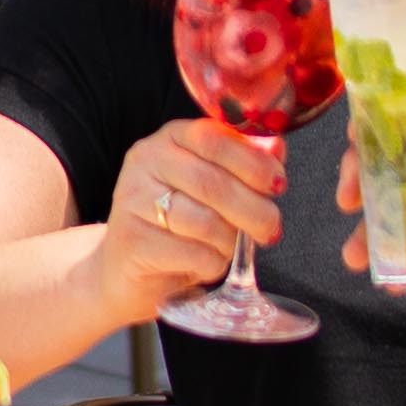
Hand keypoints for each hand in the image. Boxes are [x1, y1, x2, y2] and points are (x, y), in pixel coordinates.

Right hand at [105, 115, 283, 314]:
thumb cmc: (178, 223)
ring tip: (230, 248)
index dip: (254, 163)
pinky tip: (208, 263)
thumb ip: (243, 166)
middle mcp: (147, 161)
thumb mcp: (211, 186)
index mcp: (171, 138)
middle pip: (214, 184)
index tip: (278, 185)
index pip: (216, 139)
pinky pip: (193, 253)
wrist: (127, 267)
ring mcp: (133, 199)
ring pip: (205, 222)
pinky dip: (212, 264)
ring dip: (231, 241)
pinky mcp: (132, 240)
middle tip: (271, 229)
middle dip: (254, 210)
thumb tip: (277, 150)